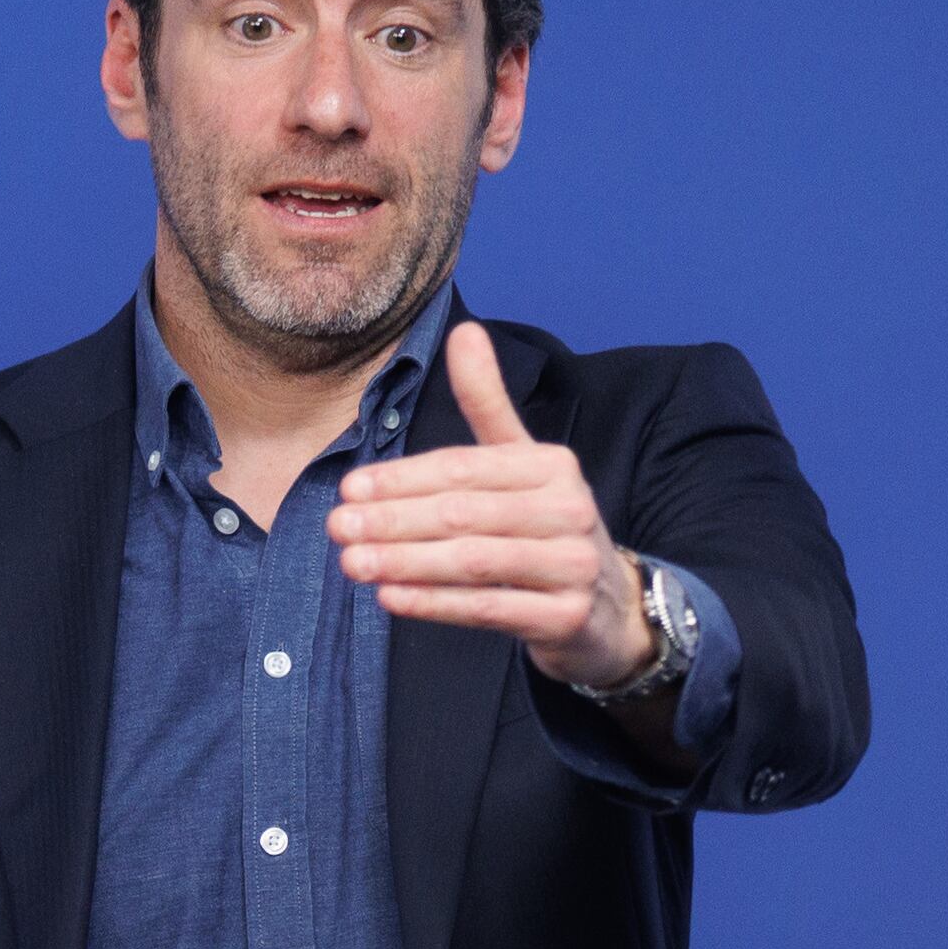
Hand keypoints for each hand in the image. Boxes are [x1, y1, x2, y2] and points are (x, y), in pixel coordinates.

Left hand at [329, 322, 653, 686]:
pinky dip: (435, 604)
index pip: (464, 468)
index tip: (351, 487)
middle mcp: (569, 510)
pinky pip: (489, 608)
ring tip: (353, 564)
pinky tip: (391, 598)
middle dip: (395, 520)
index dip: (404, 478)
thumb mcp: (522, 462)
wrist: (608, 606)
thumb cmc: (547, 526)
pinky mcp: (566, 617)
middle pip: (465, 513)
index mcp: (551, 466)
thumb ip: (488, 403)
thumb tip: (464, 331)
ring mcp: (571, 566)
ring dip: (406, 562)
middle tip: (338, 527)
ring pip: (474, 561)